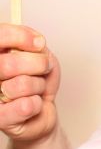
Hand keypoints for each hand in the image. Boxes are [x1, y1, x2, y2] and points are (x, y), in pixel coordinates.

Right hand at [0, 24, 60, 143]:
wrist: (40, 112)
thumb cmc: (36, 81)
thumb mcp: (40, 56)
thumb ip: (34, 44)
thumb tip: (36, 41)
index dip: (19, 37)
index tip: (39, 43)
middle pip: (9, 64)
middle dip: (38, 65)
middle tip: (43, 70)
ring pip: (21, 85)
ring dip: (38, 86)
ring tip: (35, 89)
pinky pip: (26, 106)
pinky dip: (38, 104)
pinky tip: (32, 105)